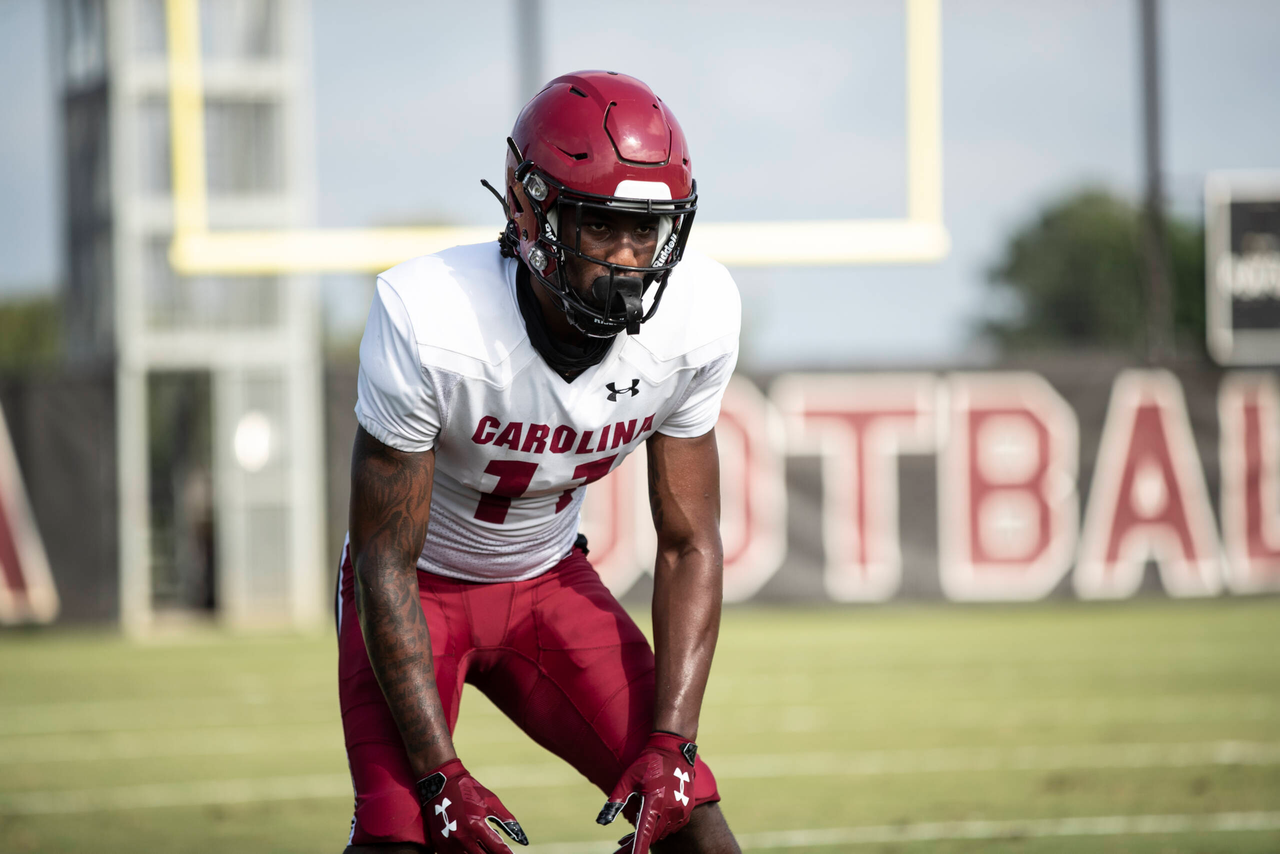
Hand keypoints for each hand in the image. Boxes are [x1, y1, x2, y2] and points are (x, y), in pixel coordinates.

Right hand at [416, 758, 528, 852]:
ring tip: (486, 849)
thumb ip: (507, 821)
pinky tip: (472, 848)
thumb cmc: (469, 790)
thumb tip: (523, 840)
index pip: (496, 848)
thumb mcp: (491, 802)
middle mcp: (462, 837)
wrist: (440, 782)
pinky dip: (465, 853)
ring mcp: (449, 842)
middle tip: (499, 852)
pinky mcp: (439, 844)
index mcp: (476, 825)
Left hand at [596, 732, 697, 853]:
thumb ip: (616, 800)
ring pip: (662, 832)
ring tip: (633, 833)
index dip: (637, 849)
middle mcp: (670, 809)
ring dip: (650, 835)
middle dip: (638, 843)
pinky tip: (652, 821)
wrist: (673, 750)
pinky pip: (672, 826)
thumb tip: (602, 821)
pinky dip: (661, 828)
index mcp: (655, 802)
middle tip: (620, 846)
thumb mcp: (628, 778)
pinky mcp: (686, 810)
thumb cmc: (648, 762)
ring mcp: (681, 811)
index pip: (645, 833)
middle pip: (653, 836)